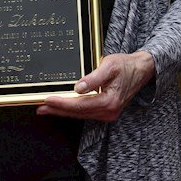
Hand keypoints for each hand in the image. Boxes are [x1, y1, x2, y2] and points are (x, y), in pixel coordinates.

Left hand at [37, 50, 155, 121]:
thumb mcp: (110, 66)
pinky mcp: (105, 111)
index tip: (47, 100)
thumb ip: (94, 78)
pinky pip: (85, 112)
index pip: (79, 105)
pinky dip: (71, 110)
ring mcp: (107, 114)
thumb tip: (78, 88)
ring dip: (62, 111)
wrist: (141, 70)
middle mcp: (108, 112)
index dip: (62, 103)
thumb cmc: (126, 66)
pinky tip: (61, 107)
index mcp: (109, 102)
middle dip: (57, 110)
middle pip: (77, 113)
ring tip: (45, 108)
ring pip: (79, 114)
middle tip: (39, 107)